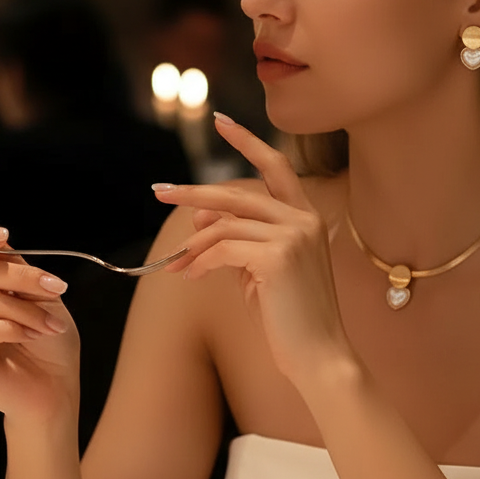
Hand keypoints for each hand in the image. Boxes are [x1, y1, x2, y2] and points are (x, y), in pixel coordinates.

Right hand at [0, 216, 80, 426]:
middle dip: (23, 278)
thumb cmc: (48, 340)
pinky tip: (31, 336)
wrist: (56, 386)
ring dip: (25, 311)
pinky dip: (11, 329)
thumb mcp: (38, 292)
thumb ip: (12, 261)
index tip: (2, 235)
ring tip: (50, 325)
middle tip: (57, 289)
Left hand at [153, 114, 351, 387]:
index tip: (220, 121)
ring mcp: (294, 236)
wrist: (319, 357)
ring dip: (192, 245)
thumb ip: (240, 241)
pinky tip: (188, 275)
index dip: (247, 141)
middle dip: (193, 191)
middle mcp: (304, 220)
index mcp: (306, 218)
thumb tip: (201, 221)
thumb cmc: (291, 318)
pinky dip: (199, 261)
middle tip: (160, 191)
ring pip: (223, 225)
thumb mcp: (263, 271)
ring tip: (176, 264)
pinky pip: (222, 249)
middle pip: (237, 193)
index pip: (276, 167)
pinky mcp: (279, 257)